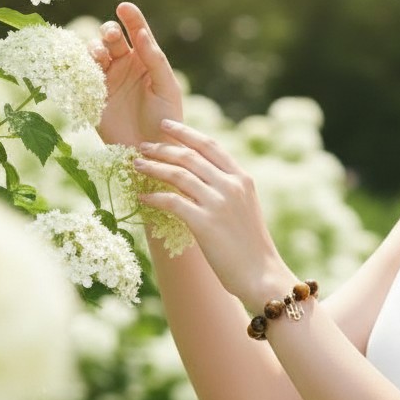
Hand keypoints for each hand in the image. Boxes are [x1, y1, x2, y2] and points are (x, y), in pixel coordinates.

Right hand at [89, 2, 183, 145]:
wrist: (151, 151)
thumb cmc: (166, 118)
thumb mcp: (165, 88)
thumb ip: (155, 60)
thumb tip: (142, 33)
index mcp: (145, 60)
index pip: (137, 32)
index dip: (131, 17)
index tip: (124, 7)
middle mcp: (124, 65)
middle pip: (110, 38)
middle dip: (108, 33)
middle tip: (110, 37)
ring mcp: (106, 79)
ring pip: (93, 53)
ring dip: (94, 49)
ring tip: (100, 57)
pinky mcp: (91, 95)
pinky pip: (81, 76)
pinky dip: (79, 68)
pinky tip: (83, 68)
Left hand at [134, 119, 293, 306]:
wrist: (262, 274)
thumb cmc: (251, 246)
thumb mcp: (245, 208)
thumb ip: (227, 189)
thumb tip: (199, 178)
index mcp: (242, 178)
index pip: (210, 145)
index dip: (185, 132)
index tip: (166, 125)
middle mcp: (231, 185)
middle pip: (190, 156)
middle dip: (163, 148)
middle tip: (143, 146)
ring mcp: (218, 203)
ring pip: (178, 175)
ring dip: (153, 167)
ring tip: (137, 166)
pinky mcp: (204, 223)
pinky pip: (172, 202)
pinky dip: (154, 196)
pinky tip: (143, 197)